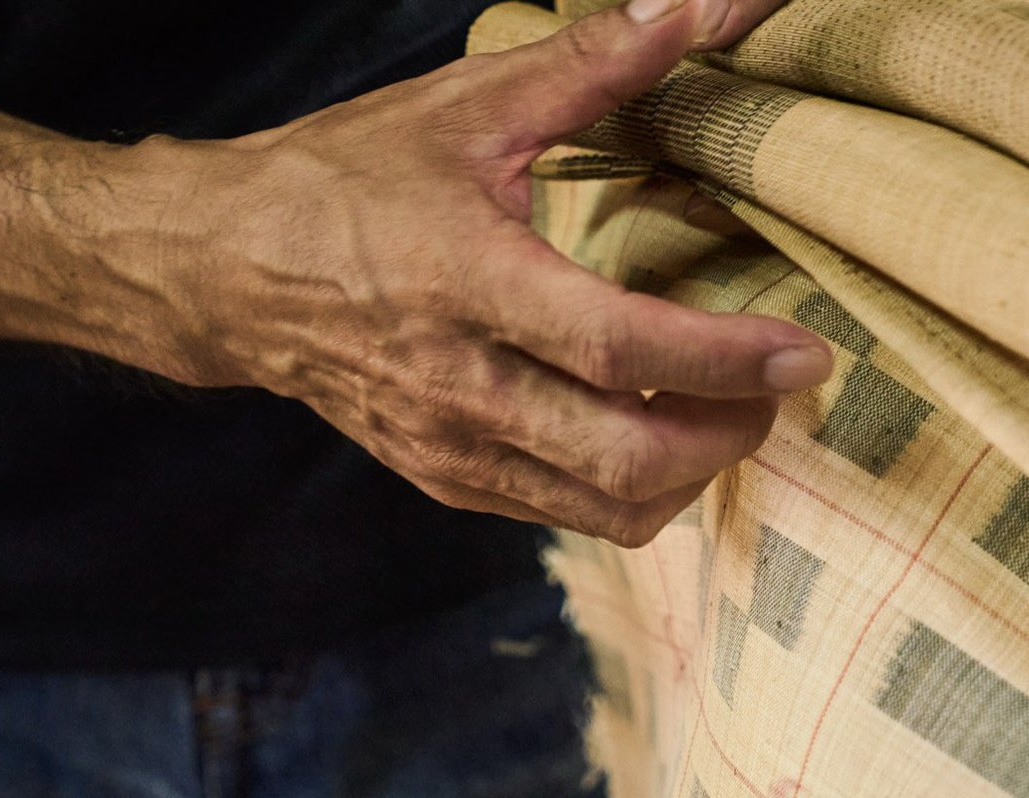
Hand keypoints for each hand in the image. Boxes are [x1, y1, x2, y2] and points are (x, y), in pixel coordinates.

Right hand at [104, 0, 829, 545]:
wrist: (224, 271)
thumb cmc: (342, 180)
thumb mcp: (464, 107)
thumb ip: (592, 63)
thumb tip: (703, 5)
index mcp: (468, 283)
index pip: (620, 347)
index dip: (725, 360)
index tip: (804, 352)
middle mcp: (461, 386)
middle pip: (625, 458)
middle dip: (726, 435)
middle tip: (775, 389)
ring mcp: (452, 447)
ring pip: (606, 508)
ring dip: (688, 474)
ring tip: (725, 412)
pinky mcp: (446, 481)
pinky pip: (566, 516)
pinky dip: (631, 490)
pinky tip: (654, 431)